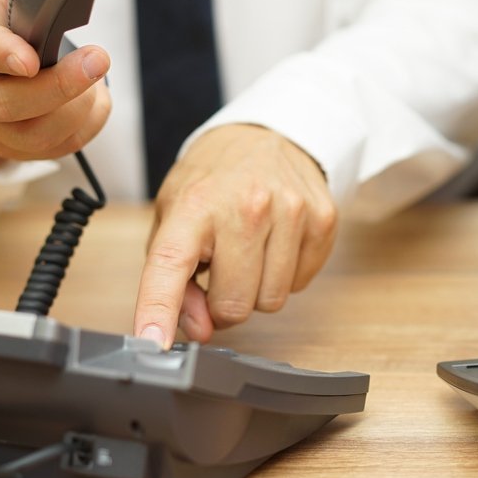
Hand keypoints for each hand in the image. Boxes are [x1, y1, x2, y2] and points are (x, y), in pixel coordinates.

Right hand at [0, 0, 111, 171]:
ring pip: (30, 135)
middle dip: (59, 87)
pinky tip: (95, 100)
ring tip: (98, 82)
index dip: (0, 54)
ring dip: (76, 110)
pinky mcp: (12, 143)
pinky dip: (85, 126)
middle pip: (2, 103)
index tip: (30, 60)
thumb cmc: (11, 9)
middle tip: (98, 61)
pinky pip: (52, 149)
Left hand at [133, 124, 337, 347]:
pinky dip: (284, 275)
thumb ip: (175, 279)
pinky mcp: (323, 219)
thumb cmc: (214, 181)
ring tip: (249, 251)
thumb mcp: (175, 217)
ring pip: (270, 302)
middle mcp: (246, 205)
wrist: (266, 134)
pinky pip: (299, 285)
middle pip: (233, 306)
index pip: (171, 265)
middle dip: (222, 301)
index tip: (154, 343)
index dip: (159, 309)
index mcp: (195, 204)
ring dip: (256, 289)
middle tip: (221, 269)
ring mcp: (291, 211)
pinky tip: (275, 243)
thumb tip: (199, 329)